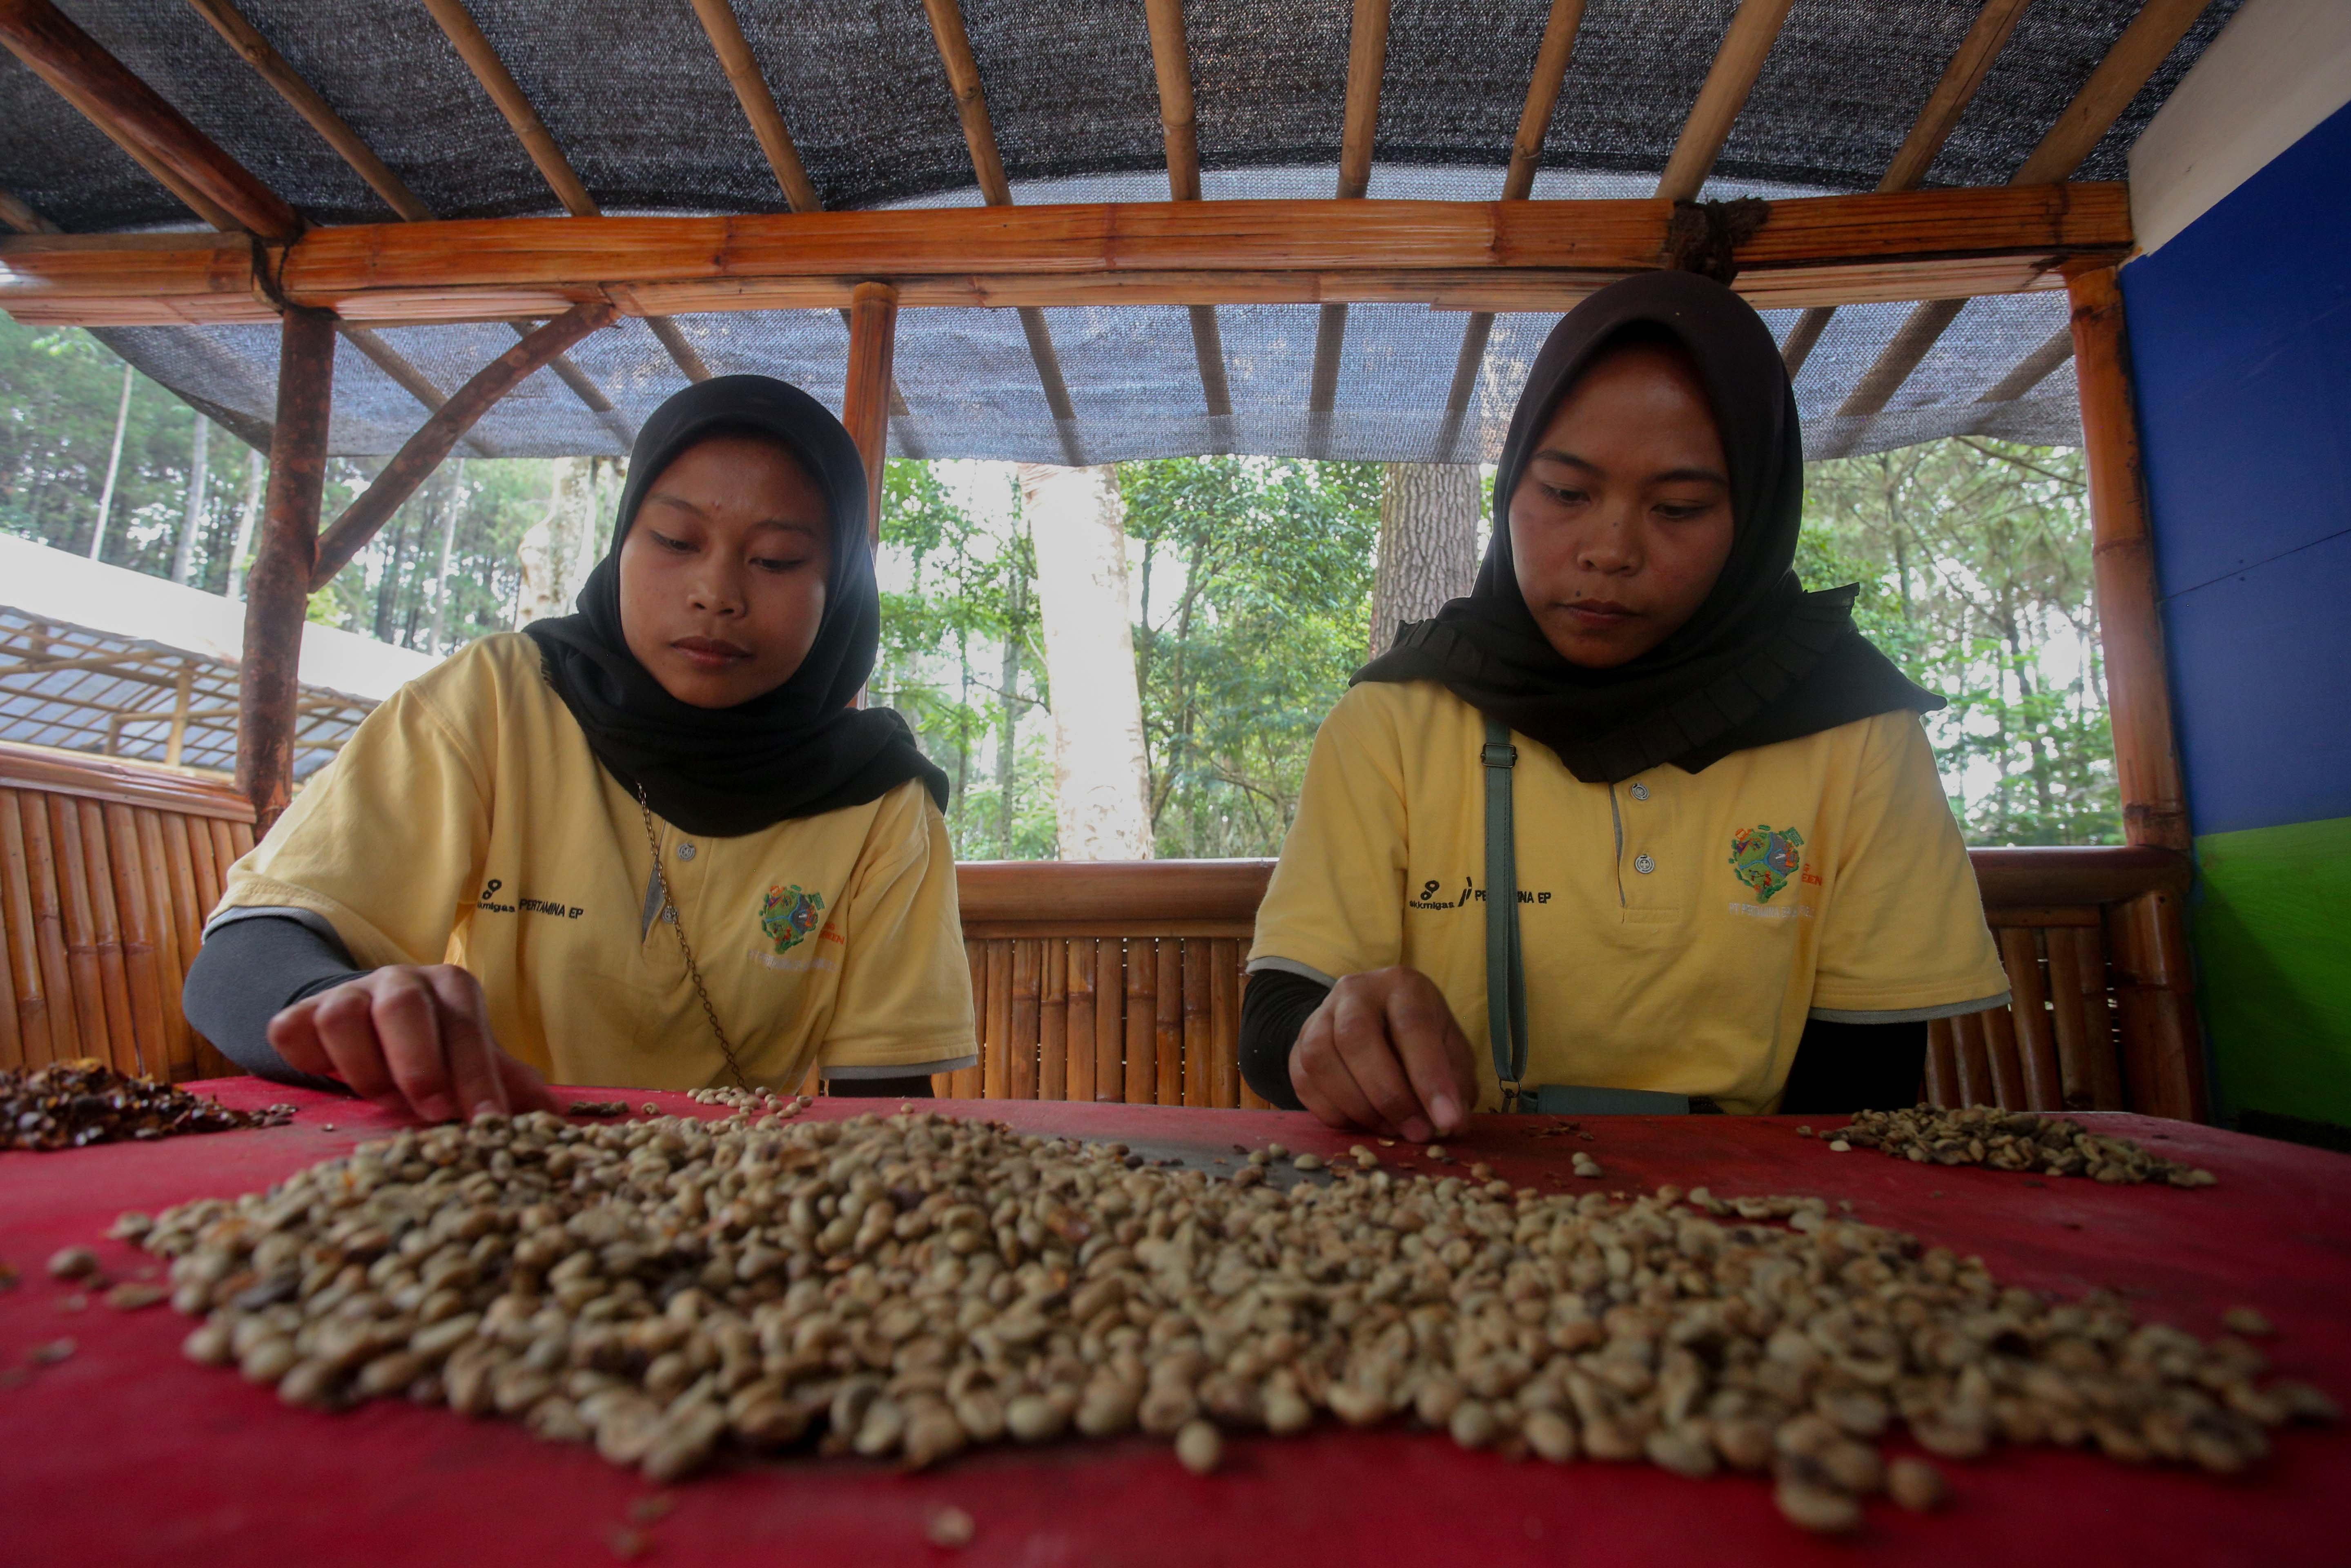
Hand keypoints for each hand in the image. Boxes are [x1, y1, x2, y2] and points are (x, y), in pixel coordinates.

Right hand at [267, 964, 559, 1123]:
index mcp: (450, 989)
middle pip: (404, 1006)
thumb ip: (508, 1084)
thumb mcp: (469, 1061)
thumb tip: (559, 1117)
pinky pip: (294, 1030)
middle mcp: (398, 981)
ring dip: (362, 1066)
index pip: (467, 1032)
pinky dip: (309, 1059)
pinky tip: (327, 1079)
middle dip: (417, 1060)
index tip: (488, 1122)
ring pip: (343, 1016)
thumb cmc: (429, 1050)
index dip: (479, 1079)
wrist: (361, 1027)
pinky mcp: (298, 1012)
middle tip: (429, 1107)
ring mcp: (345, 993)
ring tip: (379, 1097)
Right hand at [1289, 966, 1477, 1142]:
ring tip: (1388, 1128)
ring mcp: (1319, 1015)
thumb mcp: (1450, 1051)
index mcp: (1401, 985)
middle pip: (1356, 1036)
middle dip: (1388, 1094)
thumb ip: (1455, 1083)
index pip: (1412, 1025)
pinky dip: (1333, 1111)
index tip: (1447, 1120)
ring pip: (1321, 1058)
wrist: (1374, 1023)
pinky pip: (1304, 1080)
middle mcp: (1355, 991)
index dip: (1429, 1076)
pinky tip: (1361, 1122)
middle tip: (1415, 1131)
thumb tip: (1452, 1125)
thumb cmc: (1420, 1040)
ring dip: (1357, 1105)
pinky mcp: (1298, 1044)